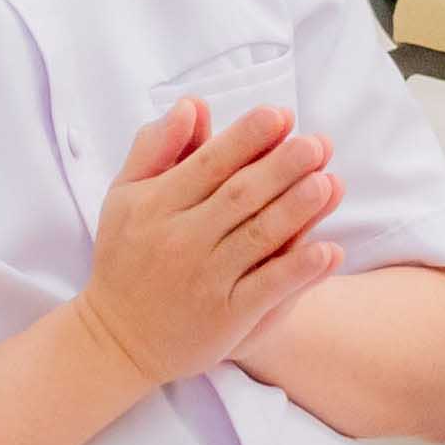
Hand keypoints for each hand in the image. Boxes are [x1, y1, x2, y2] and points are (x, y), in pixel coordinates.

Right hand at [75, 98, 344, 389]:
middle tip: (316, 143)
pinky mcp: (226, 318)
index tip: (280, 115)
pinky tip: (328, 250)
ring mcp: (205, 280)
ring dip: (296, 210)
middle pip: (239, 196)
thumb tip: (192, 105)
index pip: (209, 164)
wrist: (116, 339)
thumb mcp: (125, 196)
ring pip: (258, 238)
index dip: (247, 138)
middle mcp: (180, 240)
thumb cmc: (126, 257)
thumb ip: (157, 147)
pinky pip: (267, 290)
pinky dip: (298, 270)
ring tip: (328, 182)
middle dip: (280, 167)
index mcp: (156, 205)